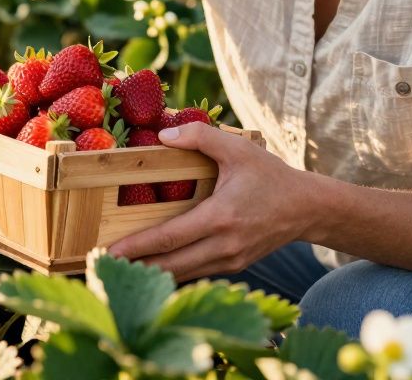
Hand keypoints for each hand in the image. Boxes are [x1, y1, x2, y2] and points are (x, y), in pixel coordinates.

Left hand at [107, 122, 309, 282]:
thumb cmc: (270, 176)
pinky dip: (172, 274)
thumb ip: (199, 136)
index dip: (137, 247)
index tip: (109, 252)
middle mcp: (224, 245)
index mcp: (221, 217)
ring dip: (151, 275)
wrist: (308, 208)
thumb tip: (162, 136)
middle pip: (171, 265)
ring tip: (119, 272)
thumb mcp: (237, 148)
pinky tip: (150, 271)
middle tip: (103, 267)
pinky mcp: (234, 266)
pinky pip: (196, 274)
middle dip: (135, 269)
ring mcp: (230, 260)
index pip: (170, 238)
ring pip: (183, 275)